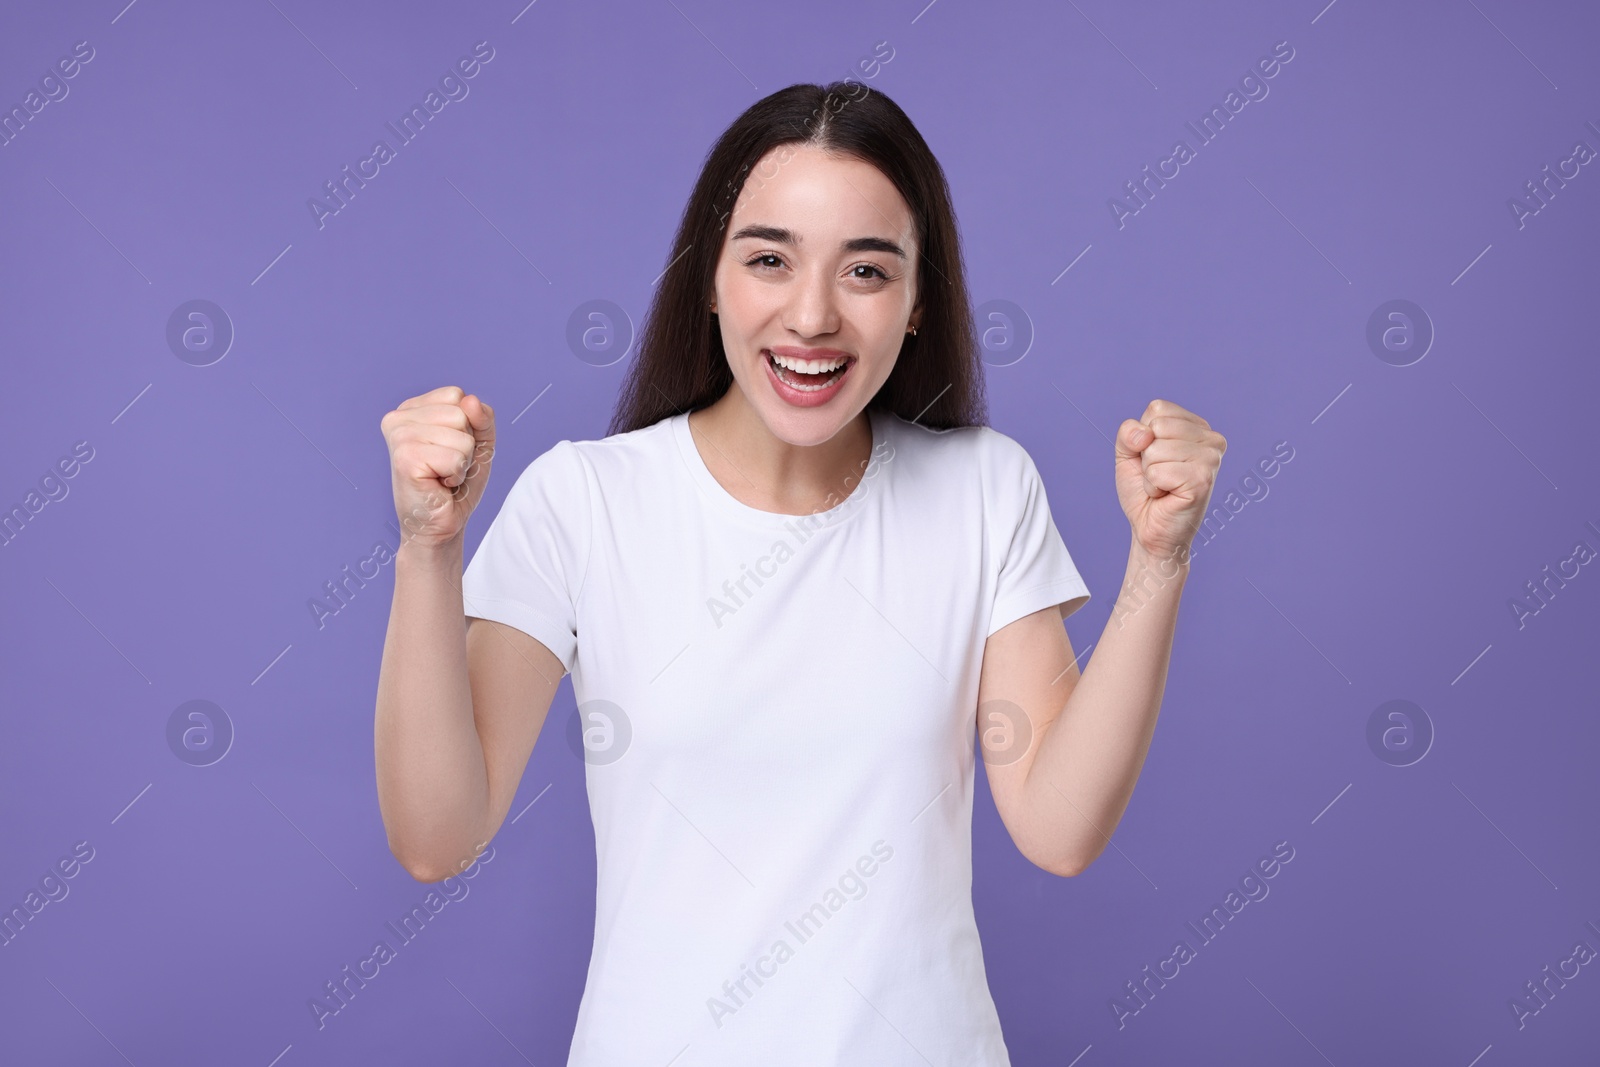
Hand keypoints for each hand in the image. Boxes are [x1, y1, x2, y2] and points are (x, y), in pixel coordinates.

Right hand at [379, 385, 495, 550]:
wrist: (439, 525)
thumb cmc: (456, 485)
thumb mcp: (478, 443)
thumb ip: (482, 418)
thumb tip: (470, 401)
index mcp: (411, 409)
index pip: (458, 396)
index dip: (468, 427)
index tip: (449, 449)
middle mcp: (398, 418)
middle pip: (461, 413)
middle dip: (466, 445)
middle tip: (445, 467)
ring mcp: (399, 436)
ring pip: (462, 436)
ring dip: (461, 462)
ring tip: (441, 476)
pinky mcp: (405, 458)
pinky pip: (456, 457)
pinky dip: (456, 475)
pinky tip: (437, 485)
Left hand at [1114, 398, 1225, 560]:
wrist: (1150, 530)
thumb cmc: (1144, 491)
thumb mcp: (1128, 453)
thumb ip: (1128, 432)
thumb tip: (1145, 435)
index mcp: (1198, 426)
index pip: (1157, 409)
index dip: (1143, 436)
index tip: (1155, 459)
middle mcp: (1212, 439)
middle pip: (1156, 427)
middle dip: (1146, 456)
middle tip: (1160, 476)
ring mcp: (1211, 459)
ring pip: (1155, 450)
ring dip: (1149, 474)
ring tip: (1164, 487)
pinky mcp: (1203, 480)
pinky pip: (1157, 472)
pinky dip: (1153, 487)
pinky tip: (1167, 496)